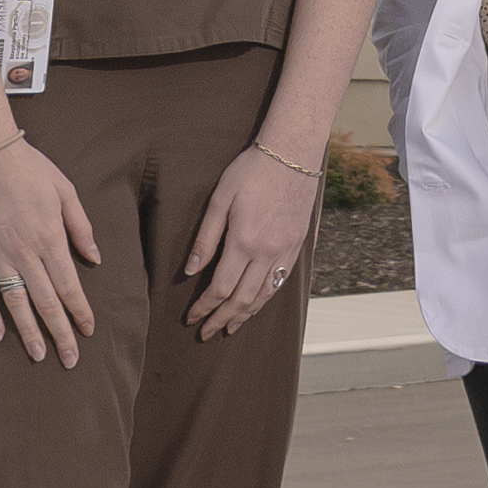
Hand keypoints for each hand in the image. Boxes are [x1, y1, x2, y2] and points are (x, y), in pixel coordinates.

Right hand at [0, 135, 104, 362]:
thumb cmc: (30, 169)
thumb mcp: (66, 191)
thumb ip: (81, 228)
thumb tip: (95, 257)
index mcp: (50, 239)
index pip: (69, 286)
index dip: (80, 312)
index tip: (89, 330)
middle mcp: (25, 253)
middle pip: (46, 303)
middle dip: (60, 333)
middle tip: (70, 359)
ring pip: (15, 303)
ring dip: (28, 332)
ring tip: (39, 355)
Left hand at [181, 136, 325, 337]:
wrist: (293, 154)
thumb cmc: (251, 171)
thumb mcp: (220, 199)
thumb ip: (206, 237)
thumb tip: (191, 271)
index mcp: (244, 242)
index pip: (220, 288)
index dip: (204, 307)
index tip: (192, 318)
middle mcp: (267, 253)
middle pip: (242, 299)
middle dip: (222, 319)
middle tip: (206, 333)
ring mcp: (285, 251)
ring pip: (263, 296)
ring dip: (244, 315)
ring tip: (229, 327)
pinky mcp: (296, 246)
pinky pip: (279, 283)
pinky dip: (264, 300)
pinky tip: (255, 305)